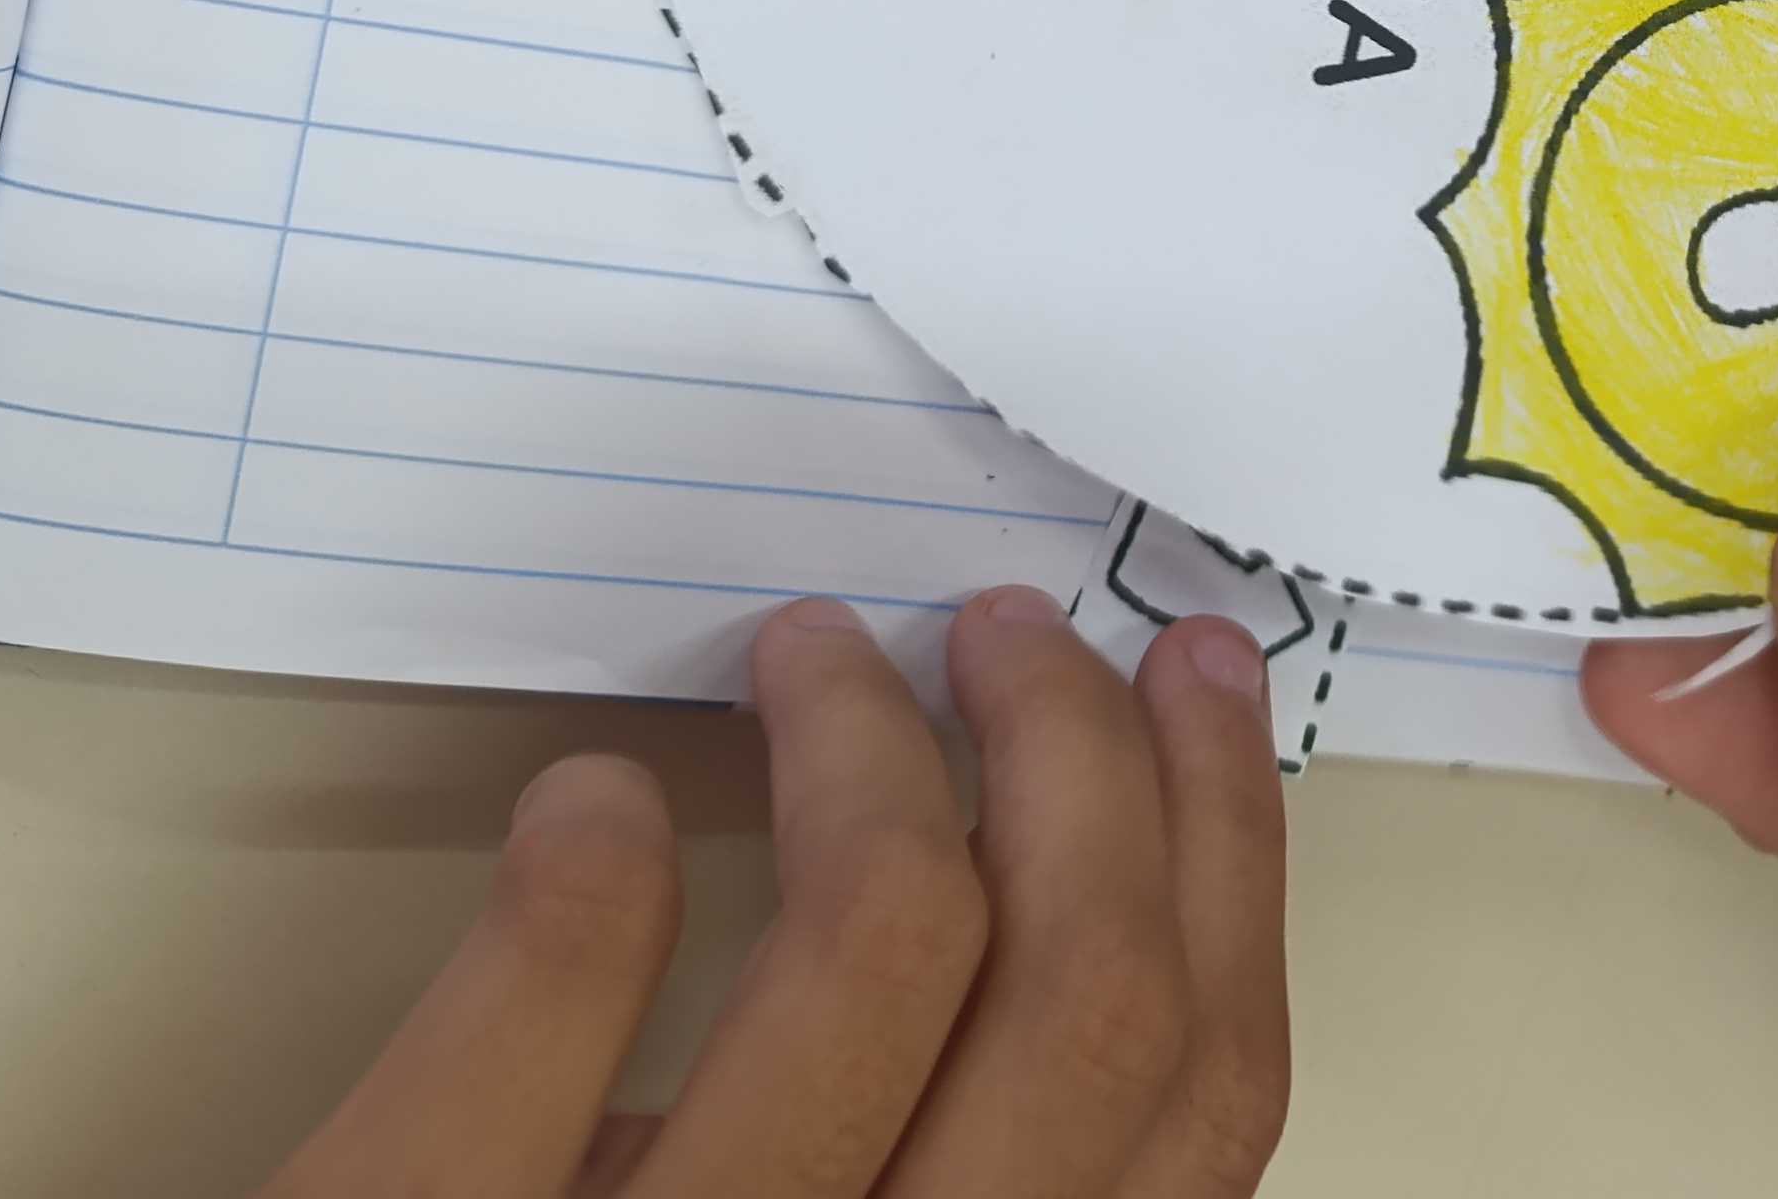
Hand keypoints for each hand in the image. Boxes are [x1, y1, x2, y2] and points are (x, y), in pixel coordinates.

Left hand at [254, 590, 1288, 1198]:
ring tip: (809, 662)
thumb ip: (915, 1175)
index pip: (1200, 1099)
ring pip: (885, 946)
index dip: (1221, 854)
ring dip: (866, 750)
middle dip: (1077, 759)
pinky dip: (596, 868)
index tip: (1178, 688)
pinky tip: (589, 803)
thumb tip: (1001, 874)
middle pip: (1089, 1003)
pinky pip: (556, 1005)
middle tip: (999, 634)